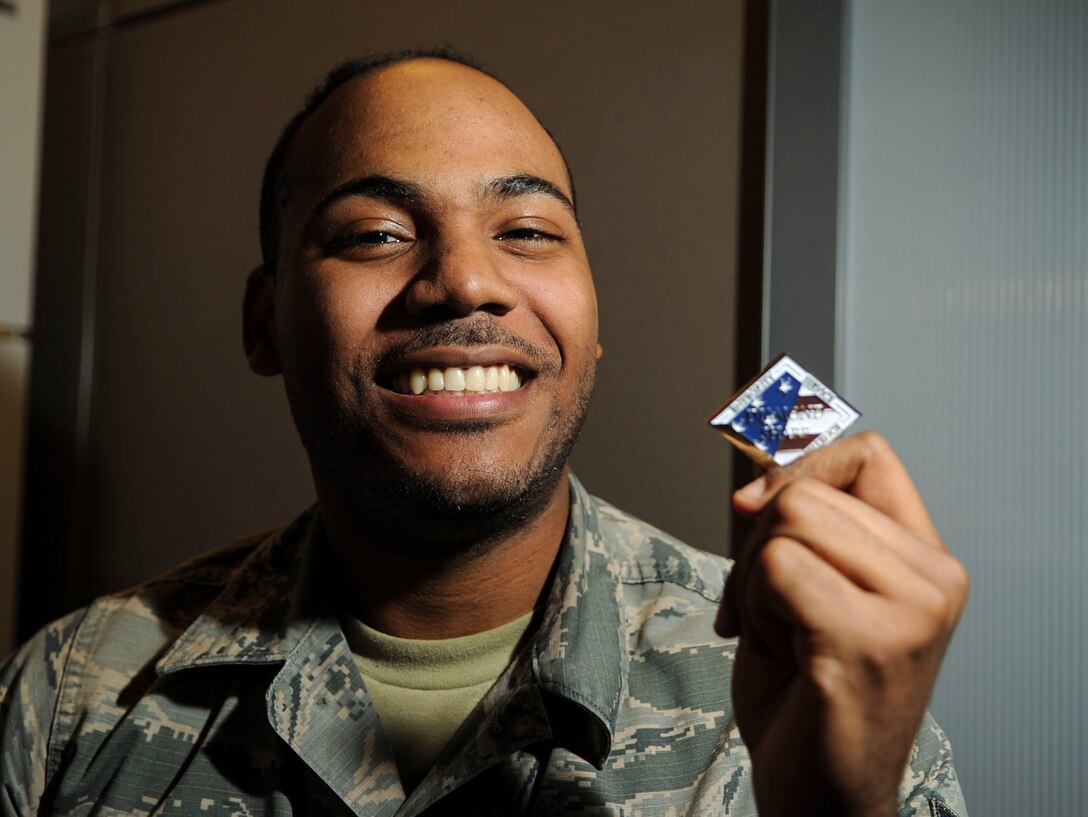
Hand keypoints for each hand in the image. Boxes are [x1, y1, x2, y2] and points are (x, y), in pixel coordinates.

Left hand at [716, 432, 968, 816]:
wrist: (820, 794)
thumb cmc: (806, 696)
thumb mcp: (807, 588)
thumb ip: (801, 525)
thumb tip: (763, 468)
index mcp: (924, 560)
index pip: (867, 455)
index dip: (801, 464)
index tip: (756, 504)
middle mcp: (932, 580)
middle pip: (807, 492)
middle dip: (756, 543)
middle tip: (764, 608)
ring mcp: (910, 610)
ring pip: (788, 523)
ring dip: (753, 580)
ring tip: (779, 634)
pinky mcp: (871, 640)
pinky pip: (776, 570)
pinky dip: (753, 608)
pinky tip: (781, 654)